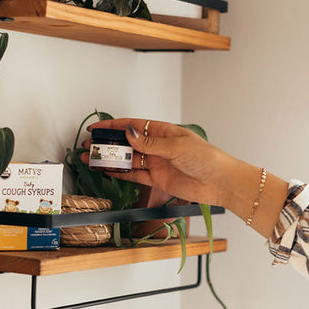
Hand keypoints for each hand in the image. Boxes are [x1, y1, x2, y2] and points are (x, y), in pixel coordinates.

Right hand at [81, 118, 231, 205]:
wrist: (219, 182)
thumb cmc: (205, 158)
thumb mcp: (175, 146)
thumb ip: (150, 143)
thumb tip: (129, 133)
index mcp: (163, 132)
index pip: (133, 126)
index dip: (114, 126)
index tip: (96, 127)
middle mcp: (157, 147)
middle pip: (127, 144)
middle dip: (108, 144)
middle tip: (90, 145)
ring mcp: (156, 163)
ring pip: (128, 160)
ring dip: (111, 160)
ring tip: (93, 159)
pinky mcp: (157, 180)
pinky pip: (135, 176)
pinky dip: (122, 174)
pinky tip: (109, 171)